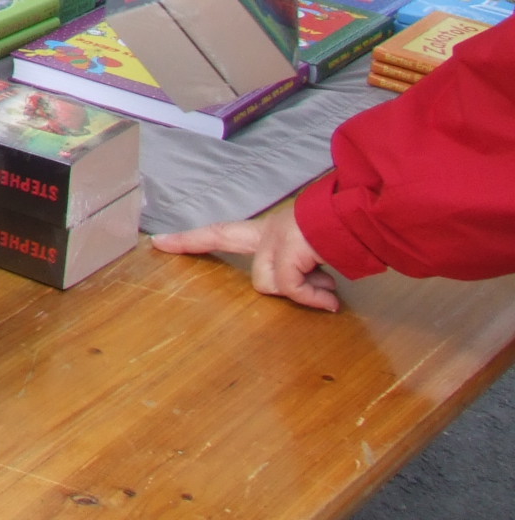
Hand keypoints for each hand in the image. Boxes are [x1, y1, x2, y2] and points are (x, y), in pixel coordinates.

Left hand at [152, 206, 340, 312]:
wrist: (363, 221)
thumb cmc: (345, 238)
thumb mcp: (317, 261)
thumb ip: (307, 276)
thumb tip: (321, 299)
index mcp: (270, 232)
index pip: (224, 232)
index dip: (194, 239)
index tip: (161, 241)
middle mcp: (268, 231)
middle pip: (221, 235)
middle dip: (189, 241)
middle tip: (159, 243)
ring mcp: (276, 239)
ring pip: (264, 281)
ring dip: (295, 292)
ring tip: (324, 291)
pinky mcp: (288, 250)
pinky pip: (289, 286)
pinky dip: (311, 297)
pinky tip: (330, 299)